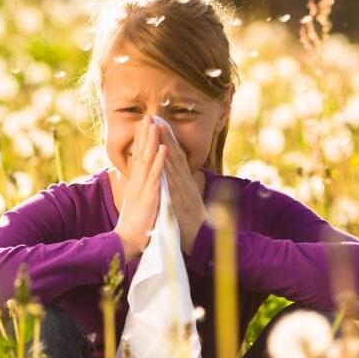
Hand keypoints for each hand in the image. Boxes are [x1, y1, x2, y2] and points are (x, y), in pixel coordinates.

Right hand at [113, 116, 166, 260]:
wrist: (127, 242)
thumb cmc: (134, 227)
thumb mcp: (136, 205)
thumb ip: (138, 192)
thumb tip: (139, 185)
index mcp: (135, 185)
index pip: (138, 158)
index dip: (141, 141)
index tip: (143, 126)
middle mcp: (137, 183)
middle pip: (141, 154)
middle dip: (144, 135)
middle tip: (147, 117)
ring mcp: (142, 188)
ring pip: (147, 160)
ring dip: (151, 141)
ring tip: (155, 125)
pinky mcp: (149, 196)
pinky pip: (156, 175)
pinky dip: (160, 160)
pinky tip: (163, 148)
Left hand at [156, 121, 208, 255]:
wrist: (202, 239)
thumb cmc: (191, 222)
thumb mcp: (185, 200)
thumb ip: (180, 187)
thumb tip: (175, 177)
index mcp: (185, 182)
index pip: (175, 157)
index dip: (167, 140)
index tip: (159, 124)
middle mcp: (185, 182)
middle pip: (175, 155)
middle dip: (165, 136)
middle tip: (156, 118)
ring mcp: (184, 189)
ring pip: (174, 164)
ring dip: (166, 145)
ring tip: (158, 129)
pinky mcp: (182, 200)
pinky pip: (174, 182)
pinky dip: (169, 168)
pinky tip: (163, 156)